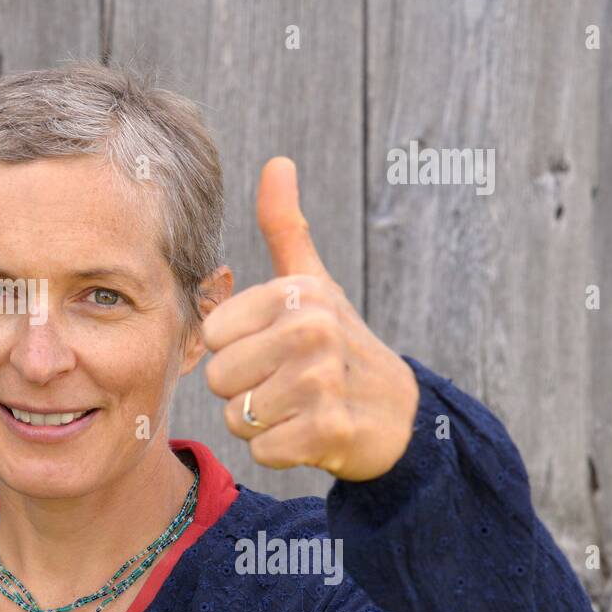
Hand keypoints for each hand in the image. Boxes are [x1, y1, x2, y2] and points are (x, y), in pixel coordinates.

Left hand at [201, 157, 419, 480]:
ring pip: (238, 415)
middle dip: (245, 388)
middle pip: (220, 377)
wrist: (399, 414)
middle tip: (286, 381)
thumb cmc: (340, 342)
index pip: (212, 333)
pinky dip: (280, 449)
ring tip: (298, 405)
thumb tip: (277, 163)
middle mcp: (312, 332)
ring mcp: (322, 383)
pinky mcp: (329, 432)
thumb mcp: (313, 282)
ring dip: (261, 421)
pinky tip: (310, 432)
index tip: (272, 346)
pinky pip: (262, 448)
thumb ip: (286, 226)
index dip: (235, 348)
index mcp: (298, 294)